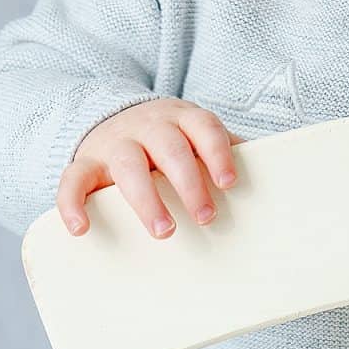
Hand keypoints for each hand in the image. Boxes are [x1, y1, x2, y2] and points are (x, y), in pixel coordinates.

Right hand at [58, 98, 244, 237]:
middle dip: (188, 183)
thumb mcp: (196, 135)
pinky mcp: (85, 162)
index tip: (229, 183)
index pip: (204, 128)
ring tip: (164, 231)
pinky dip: (72, 204)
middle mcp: (148, 126)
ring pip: (127, 165)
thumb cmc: (170, 138)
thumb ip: (225, 149)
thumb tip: (277, 173)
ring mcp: (114, 143)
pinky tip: (81, 229)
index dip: (218, 152)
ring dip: (146, 199)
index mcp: (182, 118)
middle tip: (206, 217)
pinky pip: (72, 179)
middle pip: (169, 148)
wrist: (112, 117)